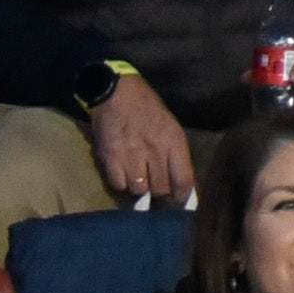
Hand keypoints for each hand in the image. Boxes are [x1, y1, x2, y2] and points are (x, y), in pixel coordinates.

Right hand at [87, 70, 195, 205]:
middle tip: (156, 187)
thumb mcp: (170, 126)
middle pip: (160, 189)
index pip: (183, 180)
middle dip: (160, 192)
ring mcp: (130, 155)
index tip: (178, 199)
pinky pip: (118, 185)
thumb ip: (175, 154)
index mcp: (173, 141)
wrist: (116, 93)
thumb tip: (179, 184)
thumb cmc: (147, 108)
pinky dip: (121, 184)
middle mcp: (154, 150)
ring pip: (139, 190)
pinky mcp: (110, 158)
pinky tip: (123, 174)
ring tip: (138, 178)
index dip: (182, 196)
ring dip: (140, 189)